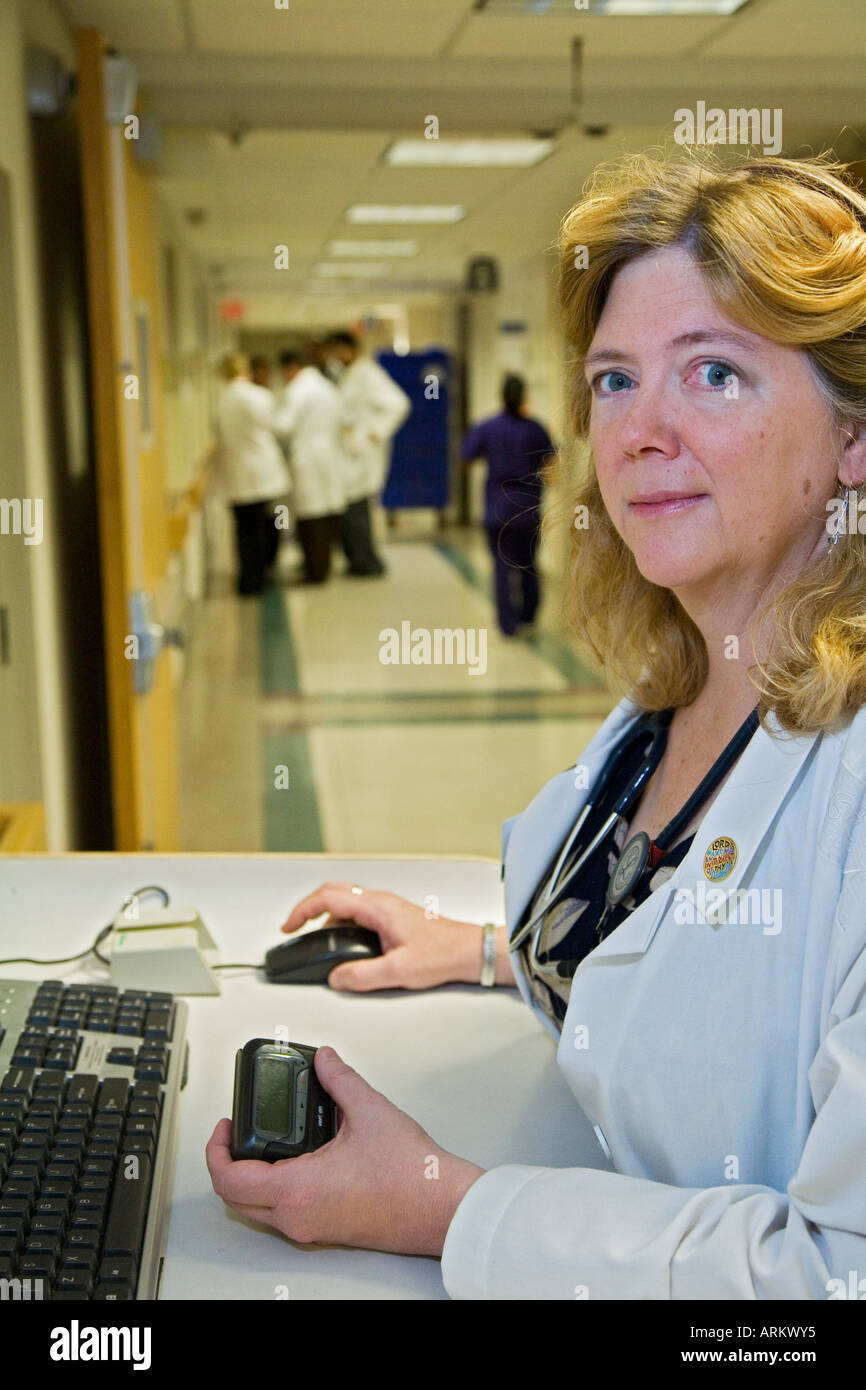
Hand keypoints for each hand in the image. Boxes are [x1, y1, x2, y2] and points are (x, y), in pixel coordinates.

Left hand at [205, 1046, 484, 1255]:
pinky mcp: (326, 1231)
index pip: (229, 1178)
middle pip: (235, 1199)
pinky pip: (284, 1213)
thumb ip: (340, 1079)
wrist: (443, 1209)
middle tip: (237, 1134)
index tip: (224, 1126)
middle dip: (229, 1164)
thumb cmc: (413, 1176)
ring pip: (258, 1210)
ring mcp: (311, 1228)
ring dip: (253, 1178)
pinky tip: (300, 1159)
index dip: (216, 1149)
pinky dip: (278, 1188)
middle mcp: (298, 1215)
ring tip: (270, 1142)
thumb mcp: (371, 1111)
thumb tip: (324, 1061)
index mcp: (298, 1189)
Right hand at [280, 881, 488, 990]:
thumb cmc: (443, 953)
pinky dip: (341, 922)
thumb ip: (362, 976)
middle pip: (333, 893)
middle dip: (308, 909)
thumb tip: (336, 978)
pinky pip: (358, 912)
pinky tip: (342, 943)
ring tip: (314, 939)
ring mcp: (386, 908)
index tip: (288, 926)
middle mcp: (380, 902)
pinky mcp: (392, 917)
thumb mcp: (398, 971)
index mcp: (377, 907)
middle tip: (293, 928)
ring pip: (345, 902)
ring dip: (325, 917)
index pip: (328, 897)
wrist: (469, 950)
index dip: (302, 910)